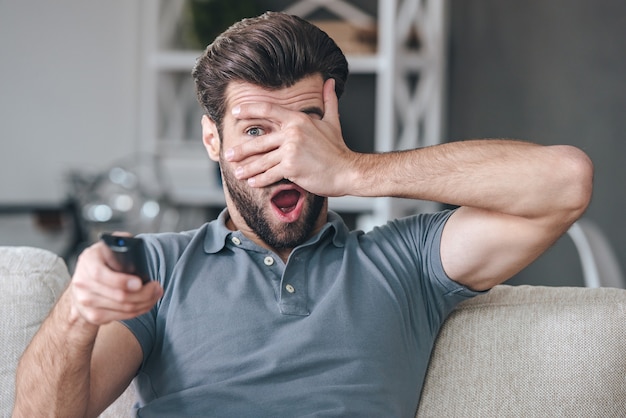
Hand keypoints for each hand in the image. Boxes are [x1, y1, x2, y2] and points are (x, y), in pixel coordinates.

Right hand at [70, 240, 162, 324]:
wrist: (83, 284)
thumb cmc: (102, 262)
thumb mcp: (107, 247)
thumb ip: (119, 241)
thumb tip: (132, 243)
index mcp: (88, 261)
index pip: (100, 274)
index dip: (122, 281)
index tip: (139, 282)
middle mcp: (82, 283)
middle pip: (118, 296)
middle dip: (144, 293)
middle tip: (157, 287)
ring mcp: (86, 302)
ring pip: (123, 308)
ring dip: (145, 302)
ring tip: (155, 293)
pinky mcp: (93, 316)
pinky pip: (122, 316)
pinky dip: (138, 310)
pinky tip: (146, 303)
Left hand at [225, 78, 359, 196]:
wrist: (347, 171)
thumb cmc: (338, 149)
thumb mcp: (333, 122)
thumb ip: (328, 101)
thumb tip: (330, 82)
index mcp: (298, 119)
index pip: (268, 110)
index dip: (249, 110)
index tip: (235, 112)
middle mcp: (292, 132)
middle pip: (259, 141)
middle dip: (242, 150)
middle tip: (229, 154)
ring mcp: (290, 150)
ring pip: (262, 160)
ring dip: (247, 168)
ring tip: (237, 173)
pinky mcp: (291, 167)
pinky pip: (270, 174)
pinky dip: (260, 180)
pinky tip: (252, 183)